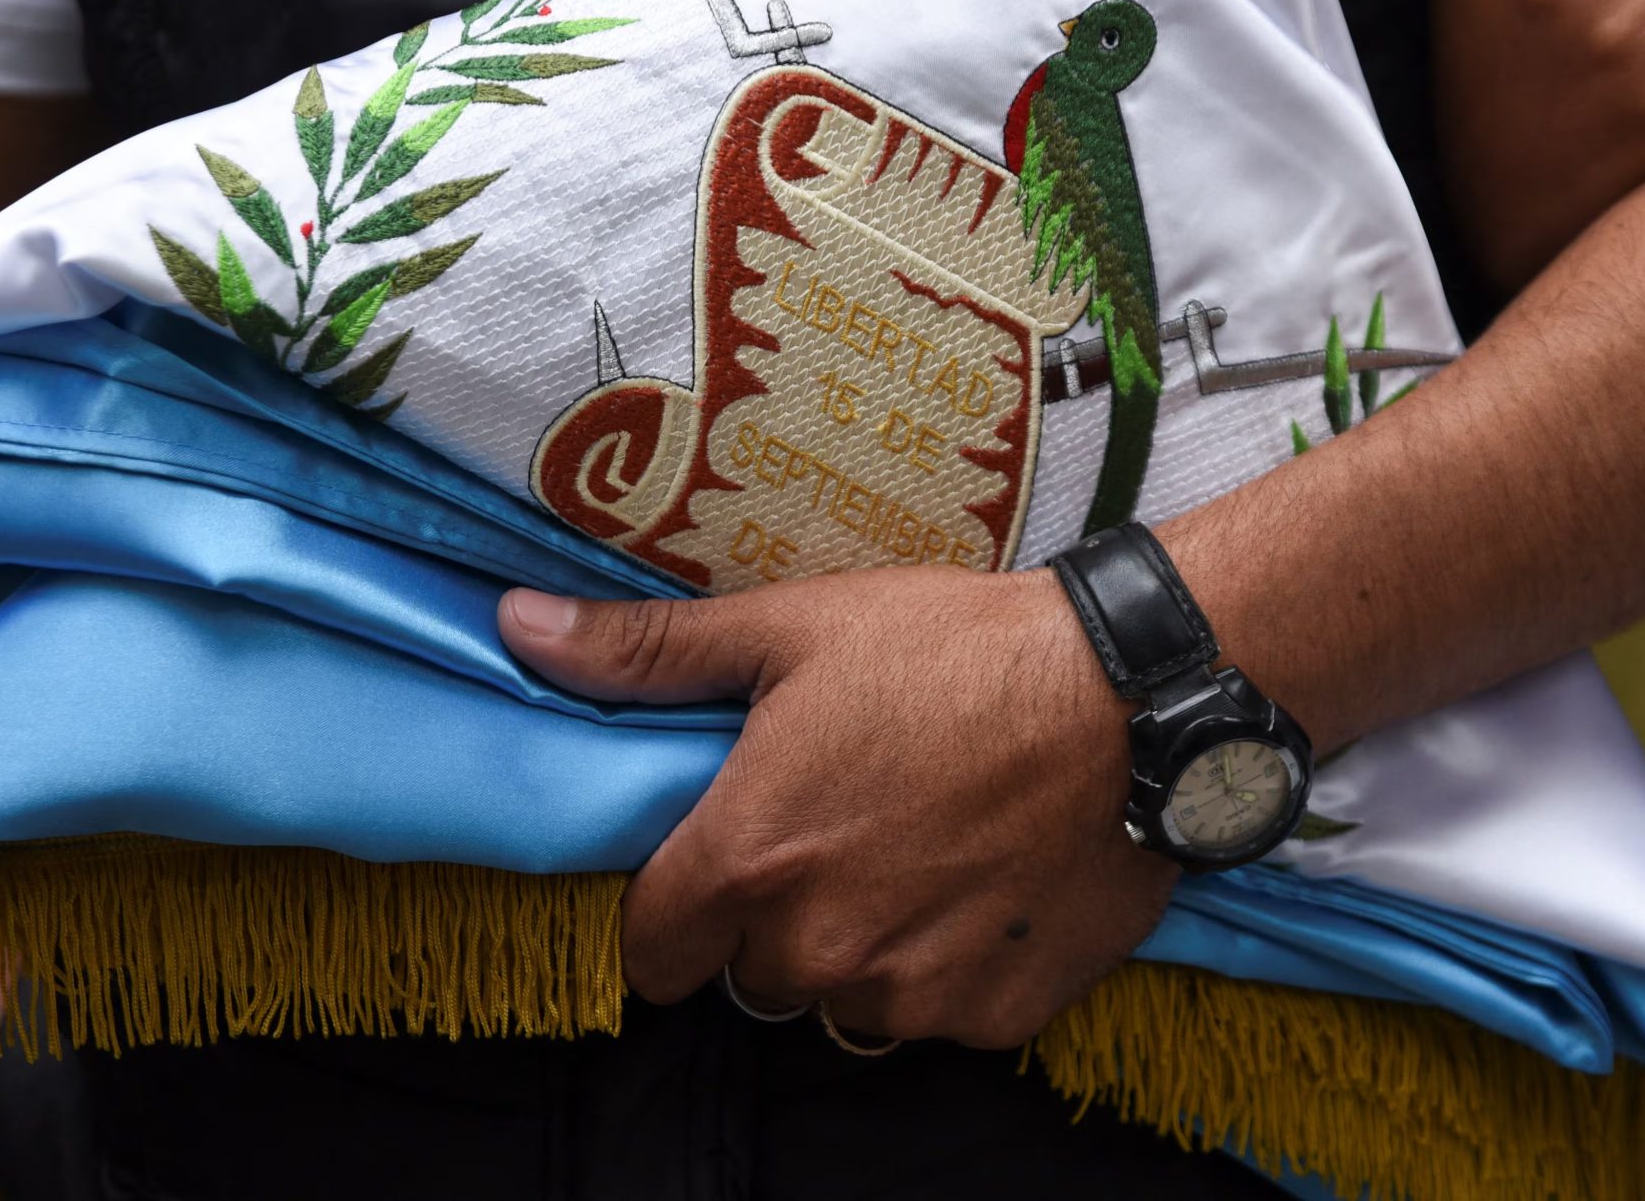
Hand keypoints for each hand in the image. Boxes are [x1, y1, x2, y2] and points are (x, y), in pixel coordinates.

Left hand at [497, 565, 1175, 1048]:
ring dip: (867, 946)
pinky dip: (957, 963)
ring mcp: (909, 992)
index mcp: (747, 860)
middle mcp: (814, 949)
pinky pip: (943, 1011)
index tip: (729, 856)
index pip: (653, 949)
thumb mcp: (794, 629)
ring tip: (926, 848)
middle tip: (849, 825)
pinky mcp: (996, 1014)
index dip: (681, 903)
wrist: (1129, 696)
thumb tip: (515, 629)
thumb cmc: (957, 651)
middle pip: (753, 974)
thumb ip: (647, 653)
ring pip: (847, 998)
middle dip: (783, 916)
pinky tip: (990, 881)